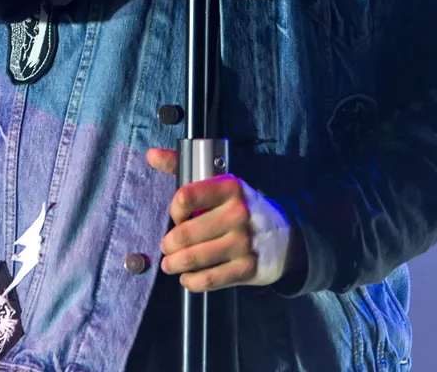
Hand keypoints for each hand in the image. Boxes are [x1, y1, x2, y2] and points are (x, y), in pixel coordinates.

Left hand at [145, 147, 298, 291]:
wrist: (285, 237)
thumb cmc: (243, 209)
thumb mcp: (221, 184)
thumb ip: (183, 167)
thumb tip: (151, 155)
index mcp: (231, 188)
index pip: (186, 196)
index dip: (174, 210)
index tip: (177, 216)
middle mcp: (239, 213)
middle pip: (185, 233)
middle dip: (169, 244)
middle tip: (167, 247)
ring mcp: (244, 242)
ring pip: (193, 258)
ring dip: (174, 264)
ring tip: (170, 264)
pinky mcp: (247, 268)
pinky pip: (208, 279)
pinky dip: (191, 281)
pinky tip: (187, 277)